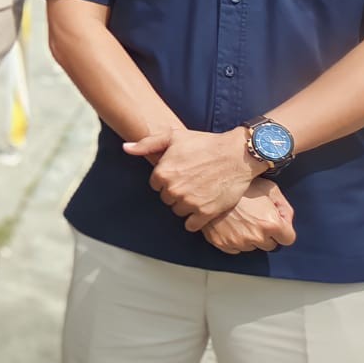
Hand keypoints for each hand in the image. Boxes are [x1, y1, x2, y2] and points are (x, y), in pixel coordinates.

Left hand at [125, 127, 261, 231]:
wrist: (237, 154)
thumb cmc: (205, 144)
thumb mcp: (174, 136)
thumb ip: (147, 144)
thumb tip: (126, 148)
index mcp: (162, 173)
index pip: (156, 185)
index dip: (168, 179)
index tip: (181, 173)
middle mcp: (173, 189)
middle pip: (167, 199)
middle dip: (176, 192)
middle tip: (192, 181)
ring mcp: (189, 202)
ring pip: (178, 211)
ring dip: (186, 205)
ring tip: (199, 191)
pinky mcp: (205, 212)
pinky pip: (191, 225)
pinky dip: (195, 219)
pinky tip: (202, 207)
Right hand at [202, 180, 296, 253]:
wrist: (210, 185)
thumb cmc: (242, 185)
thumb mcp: (270, 188)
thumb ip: (284, 207)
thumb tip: (286, 221)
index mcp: (271, 224)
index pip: (288, 239)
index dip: (283, 229)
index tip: (275, 222)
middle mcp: (256, 236)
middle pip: (270, 245)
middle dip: (266, 234)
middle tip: (255, 217)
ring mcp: (238, 242)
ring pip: (252, 247)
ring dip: (249, 236)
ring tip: (240, 218)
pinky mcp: (222, 243)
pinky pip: (235, 248)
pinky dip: (234, 239)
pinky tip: (230, 224)